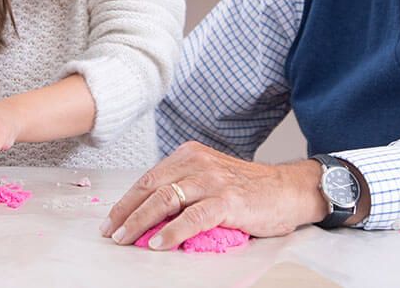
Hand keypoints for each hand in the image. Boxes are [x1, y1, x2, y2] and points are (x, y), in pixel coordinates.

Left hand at [101, 141, 326, 249]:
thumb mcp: (210, 179)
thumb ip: (184, 189)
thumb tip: (150, 216)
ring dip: (141, 222)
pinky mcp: (227, 200)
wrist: (288, 190)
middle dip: (126, 212)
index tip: (112, 219)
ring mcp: (212, 180)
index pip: (149, 178)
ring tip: (126, 239)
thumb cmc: (249, 189)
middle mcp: (197, 162)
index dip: (127, 200)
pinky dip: (172, 232)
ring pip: (166, 200)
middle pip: (151, 187)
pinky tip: (159, 244)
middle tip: (111, 232)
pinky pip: (193, 217)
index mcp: (189, 155)